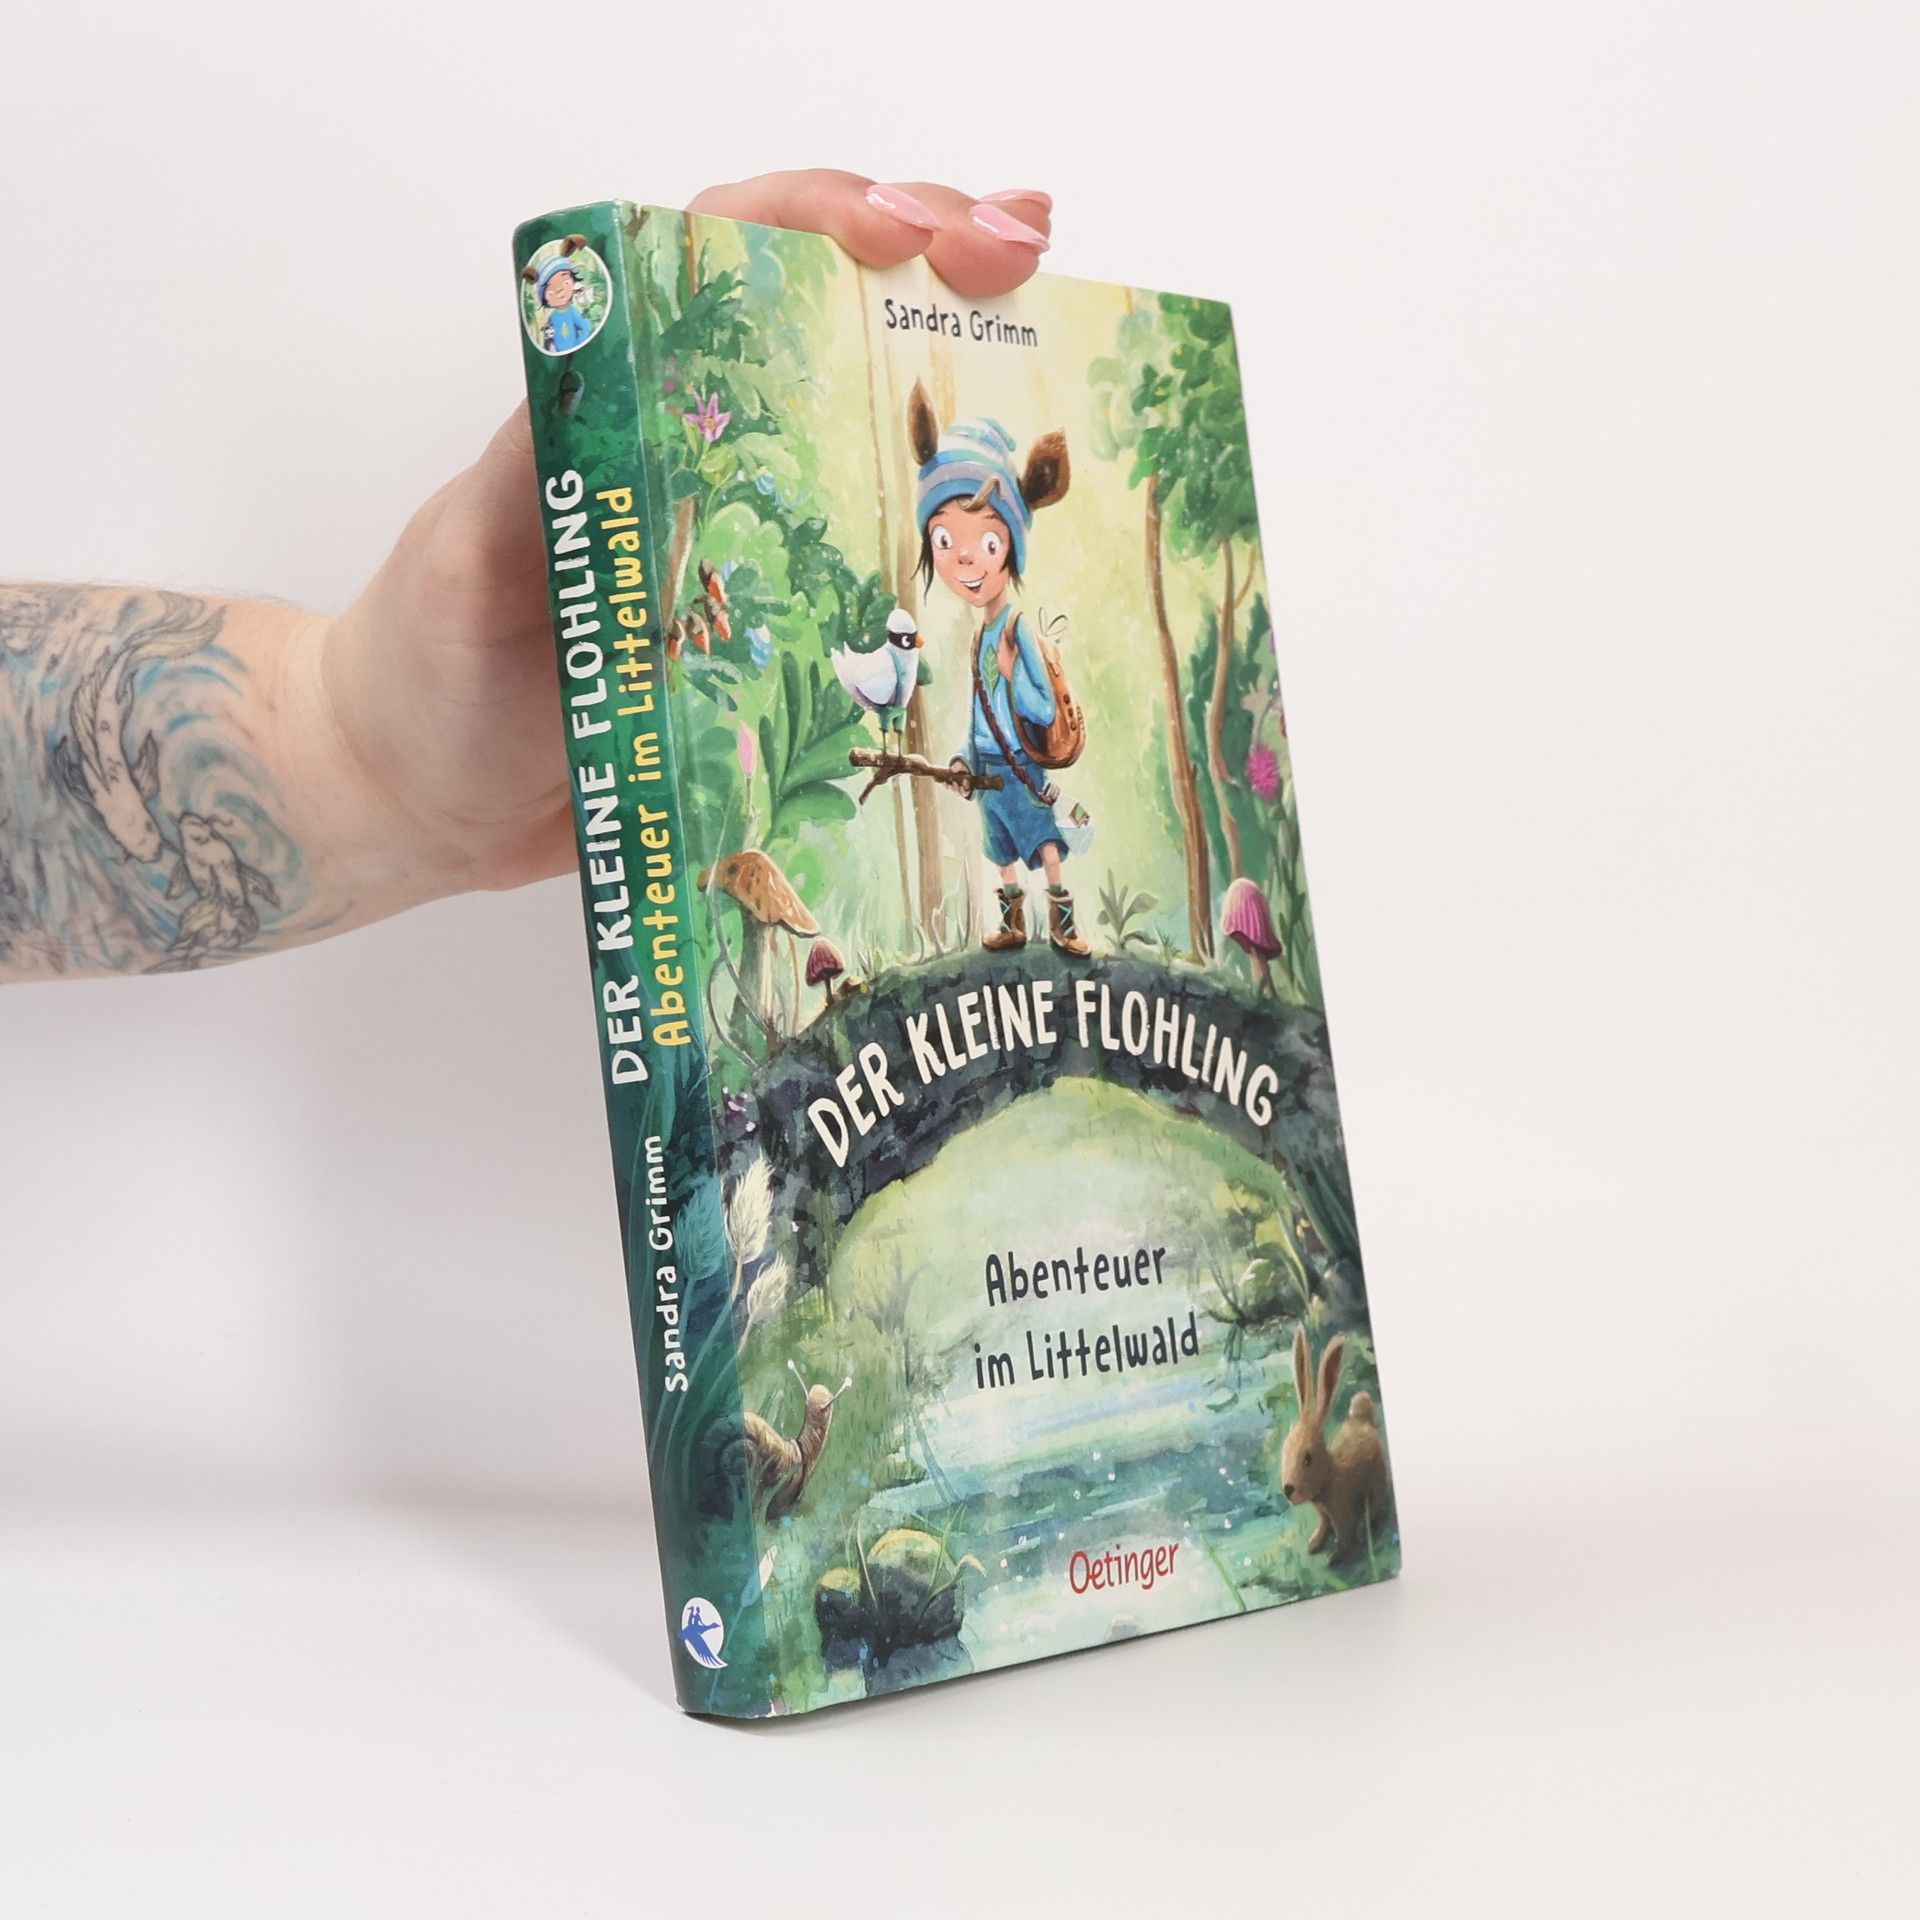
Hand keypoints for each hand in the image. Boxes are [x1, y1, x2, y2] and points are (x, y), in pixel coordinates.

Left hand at [314, 171, 1054, 904]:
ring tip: (1059, 357)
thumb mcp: (473, 563)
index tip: (910, 232)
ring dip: (962, 388)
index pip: (722, 255)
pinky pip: (867, 574)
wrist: (423, 798)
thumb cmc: (426, 673)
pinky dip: (945, 547)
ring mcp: (739, 543)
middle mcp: (691, 453)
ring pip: (864, 437)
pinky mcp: (767, 633)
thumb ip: (538, 480)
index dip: (821, 219)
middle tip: (1029, 258)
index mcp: (617, 403)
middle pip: (822, 320)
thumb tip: (610, 401)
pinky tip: (1017, 546)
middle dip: (931, 267)